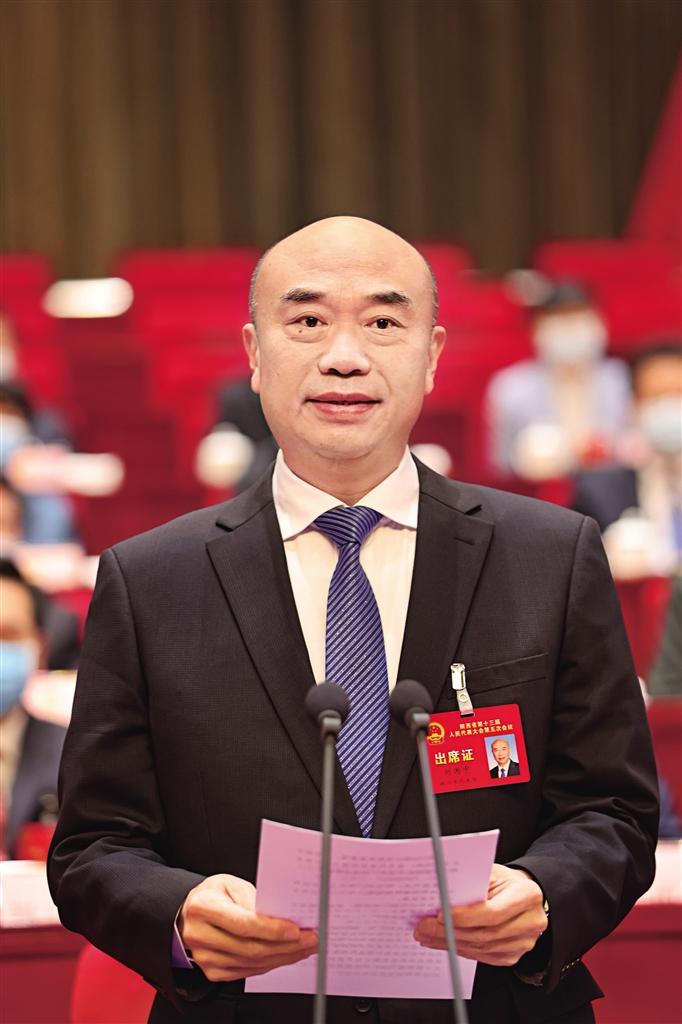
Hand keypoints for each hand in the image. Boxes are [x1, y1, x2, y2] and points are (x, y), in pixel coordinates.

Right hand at [178, 874, 317, 981]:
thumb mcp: (231, 884)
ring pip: (251, 963)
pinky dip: (270, 964)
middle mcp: (200, 935)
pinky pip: (247, 971)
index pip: (244, 924)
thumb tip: (281, 915)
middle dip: (286, 946)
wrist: (188, 913)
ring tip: (304, 947)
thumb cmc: (213, 895)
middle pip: (250, 947)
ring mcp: (205, 957)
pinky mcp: (212, 971)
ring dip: (282, 957)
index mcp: (204, 907)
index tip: (296, 929)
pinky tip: (285, 956)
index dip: (272, 930)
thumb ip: (253, 899)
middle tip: (310, 939)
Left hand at [413, 863, 546, 966]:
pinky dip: (459, 949)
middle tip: (424, 927)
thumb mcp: (491, 872)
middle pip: (484, 933)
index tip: (439, 914)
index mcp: (526, 895)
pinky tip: (442, 941)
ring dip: (450, 943)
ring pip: (480, 948)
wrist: (522, 893)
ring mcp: (523, 943)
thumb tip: (439, 893)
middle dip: (449, 932)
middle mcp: (530, 922)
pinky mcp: (512, 955)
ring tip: (426, 934)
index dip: (464, 917)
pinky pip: (482, 956)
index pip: (492, 912)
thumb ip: (471, 882)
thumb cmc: (504, 880)